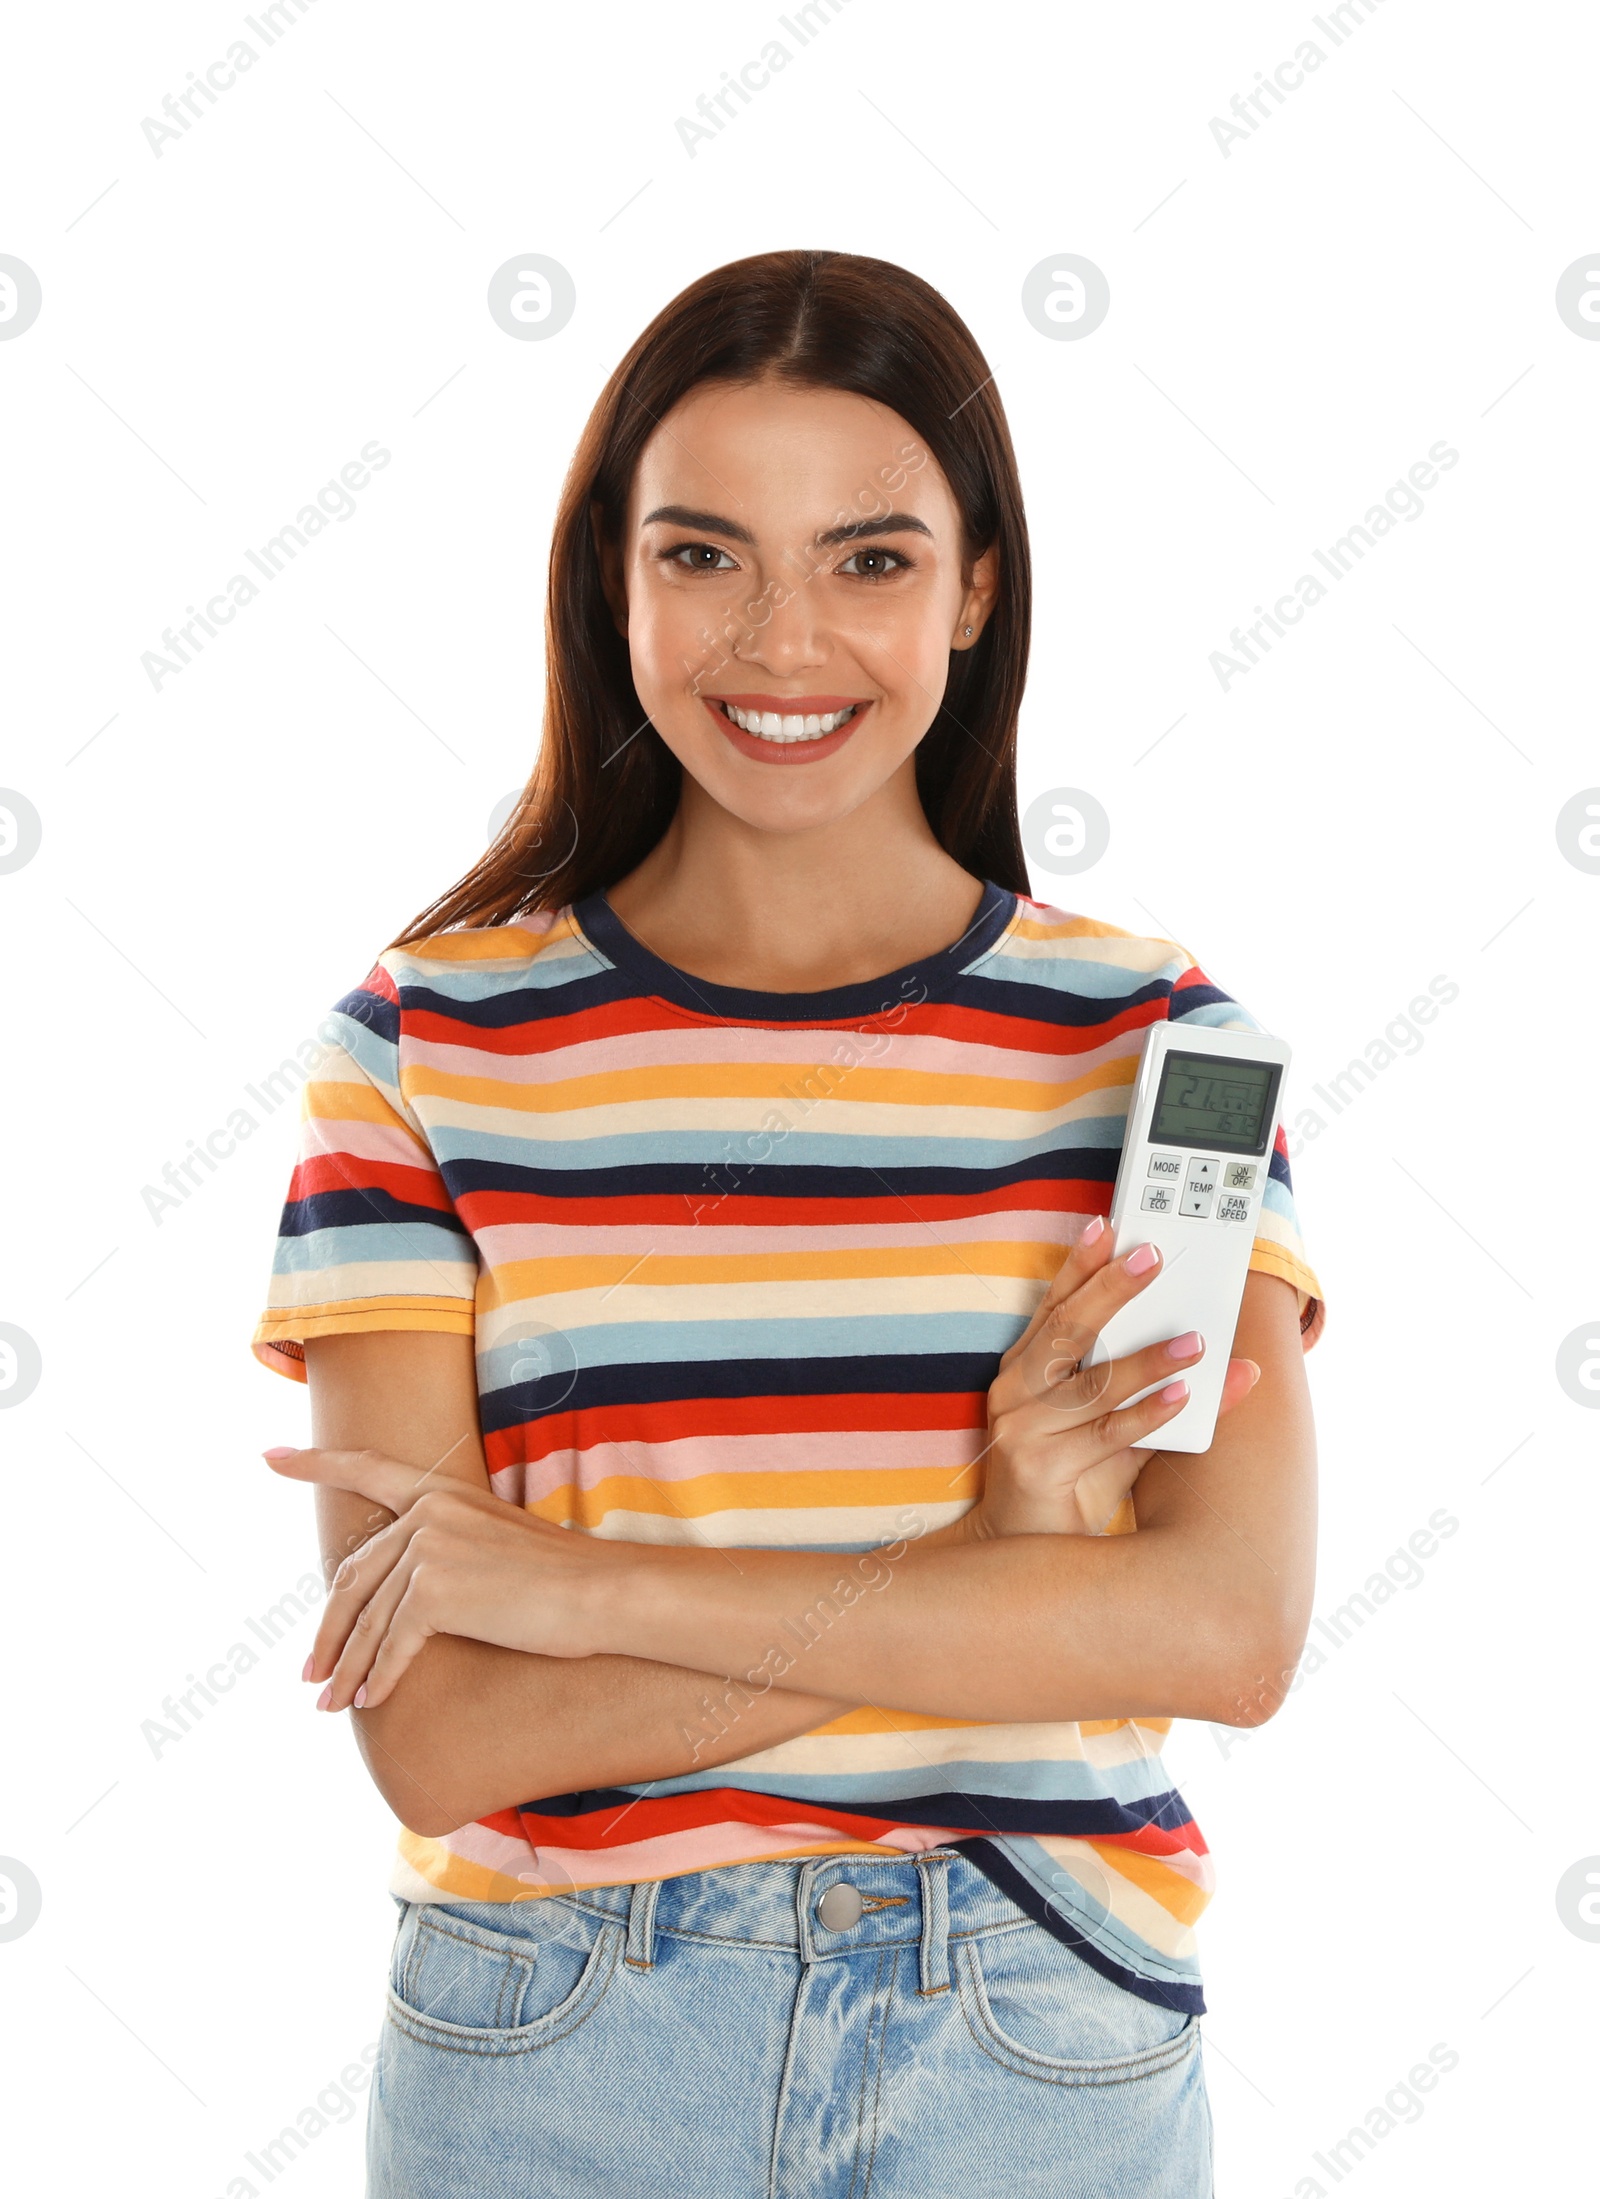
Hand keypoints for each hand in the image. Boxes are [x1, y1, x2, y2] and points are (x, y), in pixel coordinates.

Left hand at [263, 1446, 621, 1710]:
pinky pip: (392, 1646)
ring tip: (331, 1703)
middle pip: (353, 1578)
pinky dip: (378, 1678)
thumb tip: (396, 1599)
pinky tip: (371, 1702)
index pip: (367, 1468)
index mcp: (441, 1492)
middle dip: (328, 1633)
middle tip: (311, 1674)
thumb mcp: (493, 1544)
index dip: (314, 1463)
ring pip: (368, 1621)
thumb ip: (442, 1551)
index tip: (270, 1455)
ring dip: (347, 1669)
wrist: (602, 1593)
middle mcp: (427, 1512)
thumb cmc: (560, 1579)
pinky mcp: (435, 1590)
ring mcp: (428, 1548)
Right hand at [961, 1214, 1261, 1540]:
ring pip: (1093, 1384)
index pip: (1053, 1306)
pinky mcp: (1041, 1468)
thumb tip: (1210, 1349)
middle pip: (1068, 1330)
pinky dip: (1148, 1414)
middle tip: (1153, 1256)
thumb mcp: (1100, 1424)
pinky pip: (1107, 1435)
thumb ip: (1139, 1386)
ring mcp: (1024, 1430)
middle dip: (1112, 1289)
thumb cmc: (1068, 1480)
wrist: (1025, 1553)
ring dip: (1148, 1360)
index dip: (1079, 1264)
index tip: (1107, 1225)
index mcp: (1024, 1370)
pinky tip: (1183, 1397)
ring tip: (1194, 1342)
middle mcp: (1016, 1393)